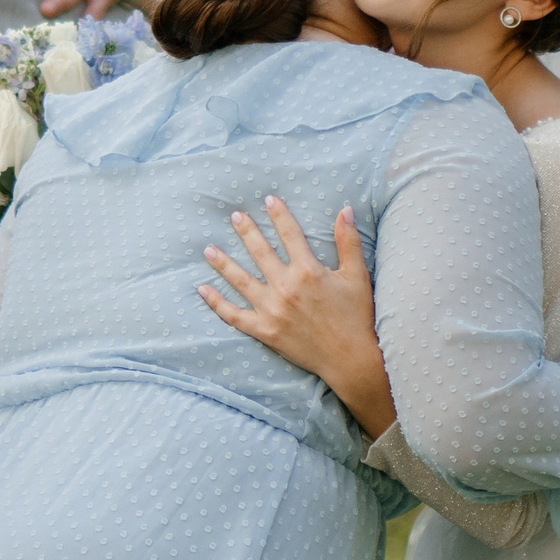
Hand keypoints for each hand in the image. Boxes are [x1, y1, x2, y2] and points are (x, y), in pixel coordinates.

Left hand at [197, 198, 396, 437]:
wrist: (350, 359)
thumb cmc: (356, 317)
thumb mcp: (357, 276)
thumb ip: (348, 241)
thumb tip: (345, 209)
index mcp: (308, 271)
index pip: (289, 234)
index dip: (279, 215)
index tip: (268, 199)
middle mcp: (285, 288)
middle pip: (260, 252)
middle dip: (246, 232)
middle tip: (235, 216)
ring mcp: (271, 310)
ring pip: (240, 281)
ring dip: (223, 264)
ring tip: (209, 250)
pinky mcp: (264, 331)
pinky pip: (234, 315)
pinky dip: (216, 303)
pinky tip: (203, 289)